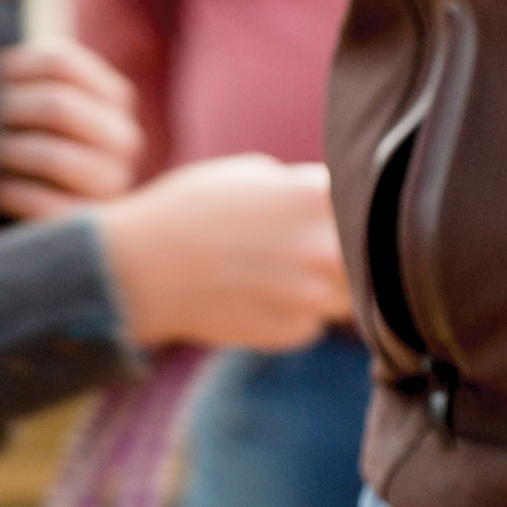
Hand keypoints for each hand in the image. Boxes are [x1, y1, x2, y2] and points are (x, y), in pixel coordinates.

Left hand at [0, 36, 146, 218]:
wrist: (50, 231)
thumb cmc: (31, 161)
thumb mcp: (39, 116)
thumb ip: (25, 86)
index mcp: (114, 98)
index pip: (61, 61)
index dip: (8, 67)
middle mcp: (123, 138)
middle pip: (57, 105)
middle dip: (3, 111)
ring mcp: (113, 184)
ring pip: (52, 155)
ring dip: (3, 152)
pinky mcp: (89, 224)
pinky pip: (41, 203)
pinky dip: (7, 192)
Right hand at [89, 154, 349, 355]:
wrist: (135, 270)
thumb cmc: (186, 212)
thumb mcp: (250, 174)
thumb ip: (303, 187)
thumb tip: (334, 203)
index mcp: (318, 196)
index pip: (372, 201)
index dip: (356, 206)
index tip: (340, 211)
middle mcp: (324, 248)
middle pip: (372, 255)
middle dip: (352, 251)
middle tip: (315, 248)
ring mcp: (308, 295)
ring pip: (349, 296)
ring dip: (328, 287)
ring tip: (284, 274)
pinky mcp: (287, 332)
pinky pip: (311, 324)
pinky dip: (293, 315)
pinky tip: (257, 299)